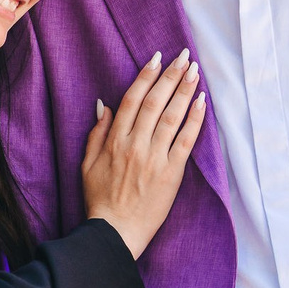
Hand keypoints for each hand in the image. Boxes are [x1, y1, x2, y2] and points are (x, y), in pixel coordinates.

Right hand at [81, 51, 207, 258]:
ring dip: (184, 90)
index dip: (145, 76)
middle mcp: (135, 144)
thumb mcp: (87, 163)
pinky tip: (201, 101)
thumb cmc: (99, 199)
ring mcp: (155, 157)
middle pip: (156, 101)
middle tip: (183, 56)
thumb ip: (96, 133)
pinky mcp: (172, 172)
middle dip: (170, 75)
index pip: (132, 99)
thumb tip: (104, 105)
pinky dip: (194, 119)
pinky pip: (186, 140)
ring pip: (172, 115)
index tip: (156, 58)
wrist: (115, 232)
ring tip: (194, 70)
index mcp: (114, 140)